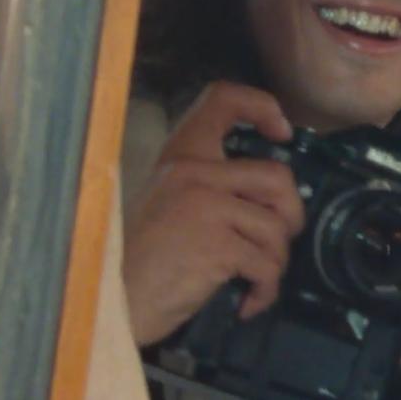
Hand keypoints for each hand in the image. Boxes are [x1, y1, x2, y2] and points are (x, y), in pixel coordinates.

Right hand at [123, 81, 305, 345]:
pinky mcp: (218, 245)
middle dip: (291, 214)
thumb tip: (268, 195)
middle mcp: (194, 173)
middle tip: (279, 239)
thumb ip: (208, 186)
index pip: (223, 98)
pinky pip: (267, 264)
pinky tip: (247, 301)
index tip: (281, 132)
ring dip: (276, 261)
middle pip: (277, 175)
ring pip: (277, 227)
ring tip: (255, 280)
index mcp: (180, 156)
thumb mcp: (167, 202)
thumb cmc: (138, 260)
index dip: (262, 106)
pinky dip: (265, 289)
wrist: (109, 302)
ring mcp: (207, 207)